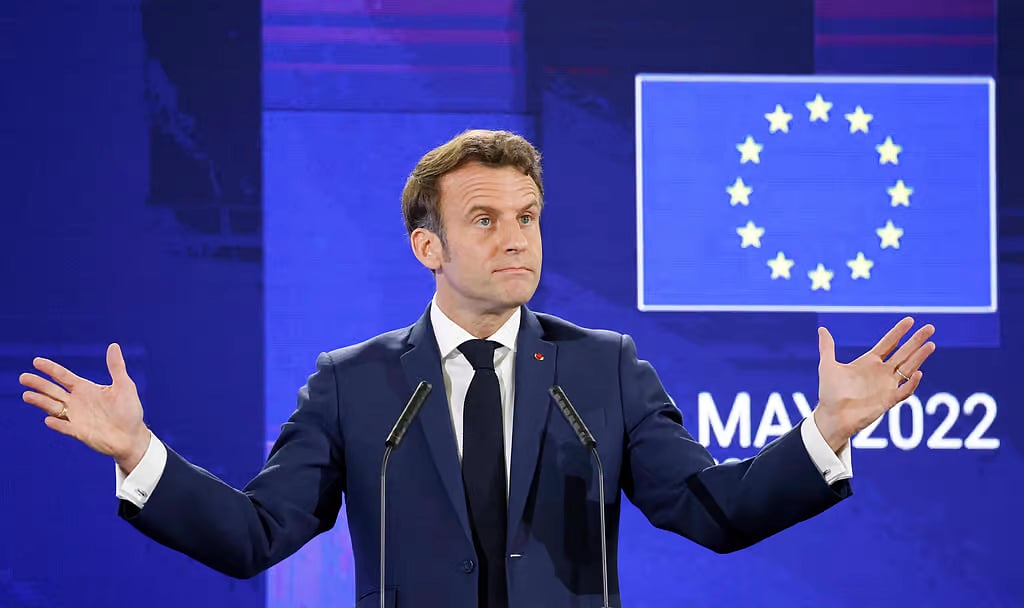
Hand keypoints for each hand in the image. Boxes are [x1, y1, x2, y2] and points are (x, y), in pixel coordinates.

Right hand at [19, 343, 150, 472]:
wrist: (132, 436)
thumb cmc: (129, 410)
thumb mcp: (124, 386)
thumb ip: (116, 367)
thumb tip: (114, 345)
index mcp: (85, 389)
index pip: (63, 376)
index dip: (50, 368)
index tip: (36, 361)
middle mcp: (77, 402)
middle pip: (53, 390)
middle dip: (38, 384)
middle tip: (23, 377)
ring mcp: (76, 417)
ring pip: (53, 408)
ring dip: (41, 402)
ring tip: (27, 396)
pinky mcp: (79, 432)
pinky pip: (65, 427)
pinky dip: (57, 424)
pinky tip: (49, 420)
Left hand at [814, 317, 935, 451]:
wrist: (832, 416)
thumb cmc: (830, 393)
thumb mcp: (828, 366)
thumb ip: (827, 347)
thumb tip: (822, 328)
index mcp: (869, 362)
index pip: (888, 343)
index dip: (899, 332)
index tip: (910, 320)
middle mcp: (881, 372)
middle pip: (904, 353)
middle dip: (916, 340)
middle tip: (930, 328)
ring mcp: (887, 386)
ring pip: (908, 368)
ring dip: (919, 358)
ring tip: (931, 345)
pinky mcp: (889, 400)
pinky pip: (904, 391)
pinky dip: (912, 383)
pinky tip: (918, 373)